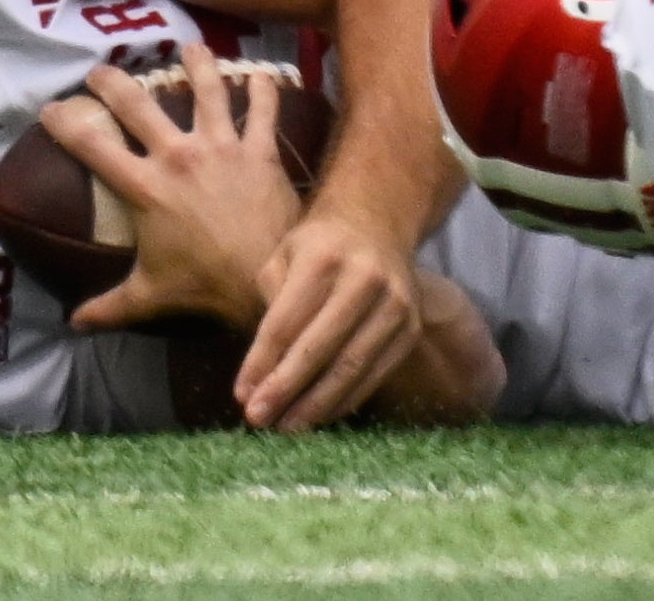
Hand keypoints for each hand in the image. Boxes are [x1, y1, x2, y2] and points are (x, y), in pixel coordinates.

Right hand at [47, 51, 305, 341]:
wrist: (265, 282)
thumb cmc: (203, 286)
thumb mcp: (148, 295)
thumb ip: (108, 307)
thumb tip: (72, 324)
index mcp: (145, 187)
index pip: (92, 146)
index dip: (65, 122)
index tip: (51, 107)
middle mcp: (179, 156)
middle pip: (137, 103)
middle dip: (113, 81)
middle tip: (100, 69)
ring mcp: (222, 147)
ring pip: (207, 89)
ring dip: (198, 64)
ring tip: (191, 46)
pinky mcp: (260, 150)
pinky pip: (263, 110)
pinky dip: (264, 88)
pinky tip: (262, 74)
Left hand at [237, 202, 428, 430]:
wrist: (378, 226)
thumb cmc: (318, 249)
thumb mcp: (283, 258)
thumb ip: (270, 310)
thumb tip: (254, 381)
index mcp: (324, 257)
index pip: (285, 321)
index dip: (261, 363)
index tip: (242, 396)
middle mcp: (365, 278)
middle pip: (319, 347)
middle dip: (285, 388)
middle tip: (258, 419)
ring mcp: (394, 303)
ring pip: (350, 367)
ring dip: (314, 404)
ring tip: (286, 427)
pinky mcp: (411, 328)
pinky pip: (374, 374)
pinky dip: (344, 400)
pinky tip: (319, 415)